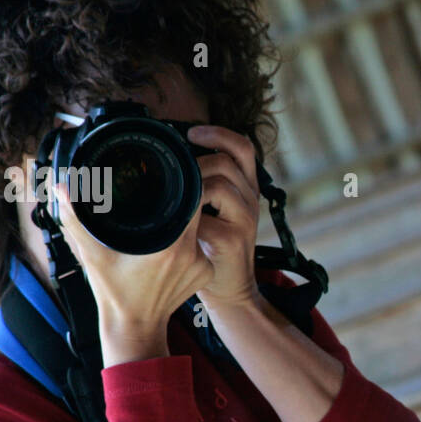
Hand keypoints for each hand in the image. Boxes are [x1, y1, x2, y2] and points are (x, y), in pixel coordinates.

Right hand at [56, 182, 212, 365]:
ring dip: (184, 224)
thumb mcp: (92, 256)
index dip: (183, 183)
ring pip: (199, 229)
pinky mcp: (206, 274)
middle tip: (161, 196)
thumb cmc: (113, 293)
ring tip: (162, 223)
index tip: (168, 176)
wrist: (134, 328)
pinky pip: (202, 247)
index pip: (191, 199)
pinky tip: (171, 246)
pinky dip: (189, 243)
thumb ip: (76, 220)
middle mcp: (192, 255)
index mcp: (171, 247)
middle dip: (181, 201)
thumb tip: (62, 189)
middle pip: (197, 211)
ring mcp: (203, 266)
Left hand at [186, 125, 263, 311]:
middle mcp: (250, 200)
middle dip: (195, 163)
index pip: (242, 147)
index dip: (218, 134)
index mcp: (246, 188)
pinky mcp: (233, 240)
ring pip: (216, 185)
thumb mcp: (213, 210)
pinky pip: (203, 217)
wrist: (229, 288)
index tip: (191, 133)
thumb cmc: (212, 247)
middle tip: (174, 174)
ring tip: (176, 202)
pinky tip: (177, 227)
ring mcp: (245, 219)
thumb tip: (169, 159)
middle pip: (226, 162)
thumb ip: (201, 185)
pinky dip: (185, 219)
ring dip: (190, 188)